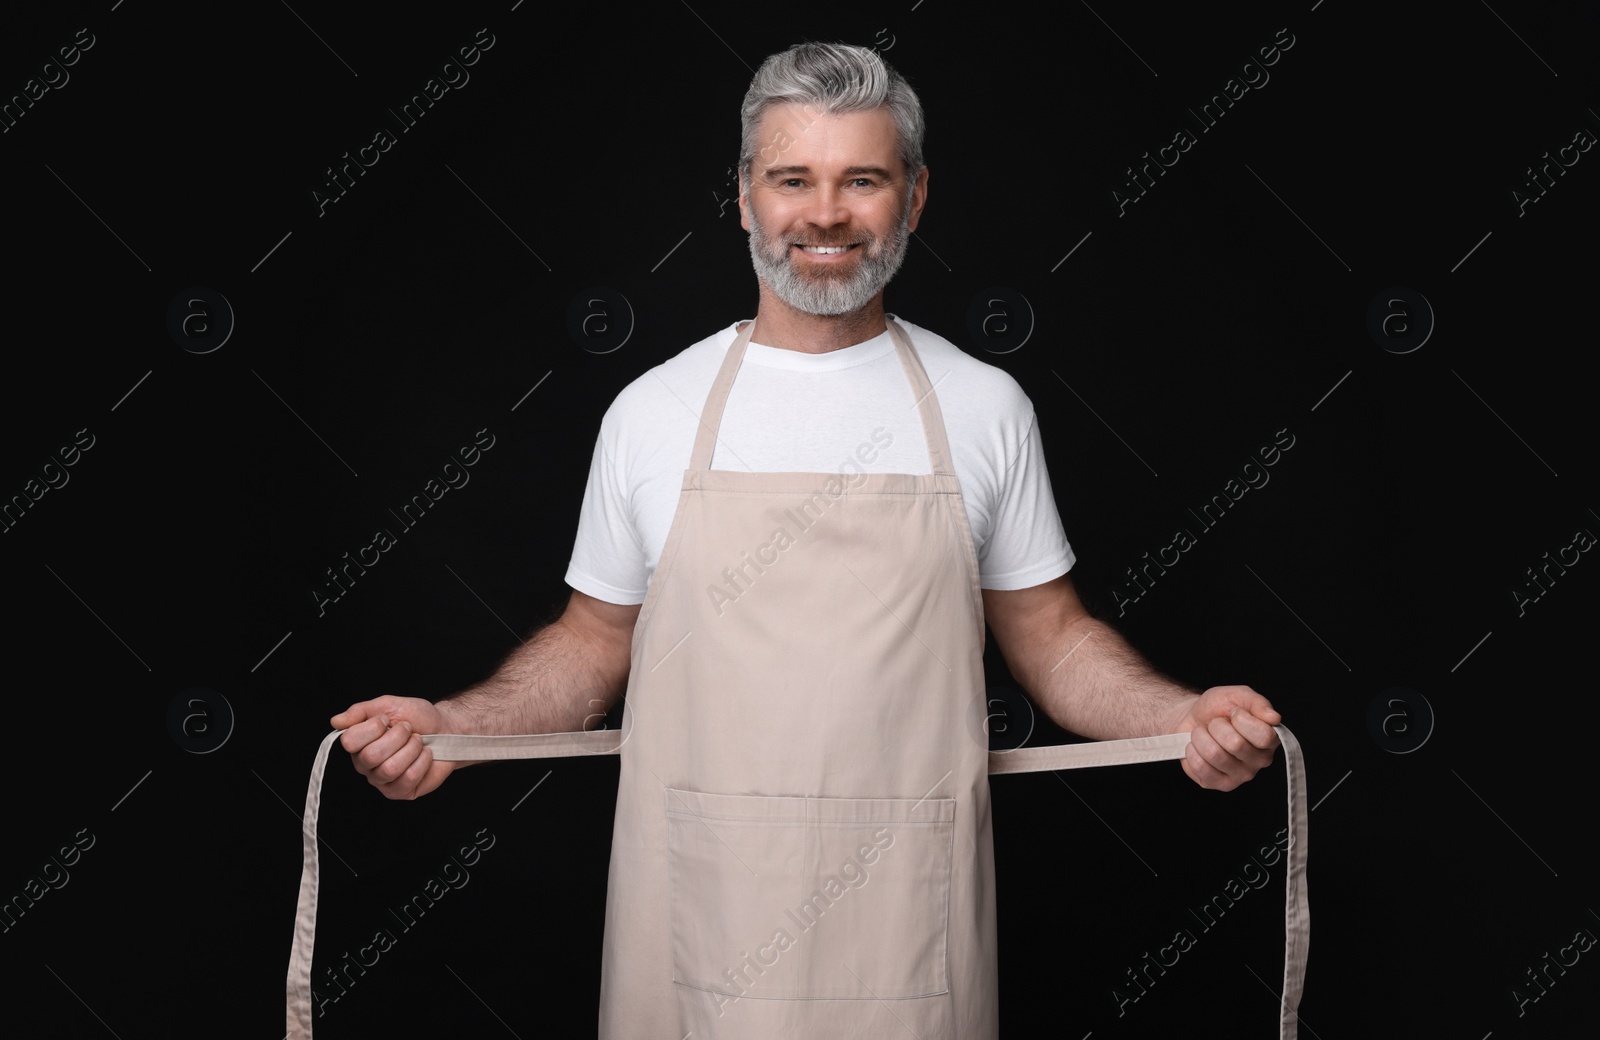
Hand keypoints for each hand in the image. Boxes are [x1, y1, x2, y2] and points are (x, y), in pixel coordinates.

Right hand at [331, 696, 457, 799]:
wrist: (445, 729)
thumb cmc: (417, 718)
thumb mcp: (389, 706)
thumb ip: (361, 711)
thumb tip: (335, 721)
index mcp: (358, 744)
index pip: (349, 741)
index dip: (373, 727)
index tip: (387, 719)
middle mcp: (365, 765)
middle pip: (371, 756)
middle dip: (397, 737)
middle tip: (408, 729)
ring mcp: (382, 781)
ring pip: (390, 768)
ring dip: (411, 748)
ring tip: (417, 741)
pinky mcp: (400, 791)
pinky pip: (408, 778)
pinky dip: (422, 761)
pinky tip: (425, 755)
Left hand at [1172, 685, 1280, 791]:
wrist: (1192, 718)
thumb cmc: (1218, 708)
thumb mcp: (1237, 695)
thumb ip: (1257, 703)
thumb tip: (1274, 717)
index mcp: (1270, 739)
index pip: (1264, 736)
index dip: (1242, 719)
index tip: (1234, 712)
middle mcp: (1260, 760)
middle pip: (1236, 745)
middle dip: (1217, 726)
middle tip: (1215, 724)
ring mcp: (1241, 775)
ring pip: (1215, 755)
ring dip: (1201, 737)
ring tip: (1203, 733)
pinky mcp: (1221, 785)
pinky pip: (1201, 767)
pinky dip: (1192, 751)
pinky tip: (1196, 747)